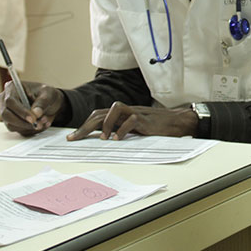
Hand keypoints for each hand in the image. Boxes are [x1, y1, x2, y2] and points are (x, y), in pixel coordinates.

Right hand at [0, 81, 64, 135]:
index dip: (20, 111)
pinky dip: (31, 130)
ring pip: (11, 125)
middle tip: (38, 124)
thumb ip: (42, 103)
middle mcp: (6, 100)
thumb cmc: (47, 94)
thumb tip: (36, 114)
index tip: (33, 119)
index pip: (10, 101)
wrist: (51, 103)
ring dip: (28, 127)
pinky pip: (18, 130)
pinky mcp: (12, 123)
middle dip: (23, 122)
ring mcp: (8, 112)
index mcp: (12, 88)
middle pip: (6, 115)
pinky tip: (42, 126)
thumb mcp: (48, 94)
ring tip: (44, 122)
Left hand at [66, 102, 197, 140]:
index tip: (72, 137)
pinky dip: (122, 130)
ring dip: (105, 123)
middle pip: (101, 112)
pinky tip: (118, 139)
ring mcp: (136, 113)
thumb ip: (122, 130)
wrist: (178, 121)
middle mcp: (127, 111)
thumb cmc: (158, 126)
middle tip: (74, 139)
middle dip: (85, 126)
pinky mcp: (146, 120)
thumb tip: (105, 141)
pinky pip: (131, 120)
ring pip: (114, 109)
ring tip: (102, 138)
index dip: (84, 124)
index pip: (98, 114)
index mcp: (122, 114)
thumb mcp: (136, 128)